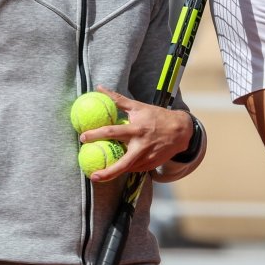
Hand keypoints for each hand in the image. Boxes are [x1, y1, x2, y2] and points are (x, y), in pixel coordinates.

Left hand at [78, 88, 192, 181]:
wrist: (181, 131)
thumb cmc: (157, 116)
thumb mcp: (138, 106)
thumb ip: (117, 99)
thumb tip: (99, 88)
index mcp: (136, 129)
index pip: (112, 132)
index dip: (96, 135)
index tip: (82, 138)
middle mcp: (142, 146)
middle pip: (122, 164)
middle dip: (107, 173)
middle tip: (93, 175)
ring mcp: (148, 158)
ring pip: (128, 169)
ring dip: (114, 172)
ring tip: (101, 174)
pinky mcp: (151, 165)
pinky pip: (135, 168)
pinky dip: (126, 167)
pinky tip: (118, 167)